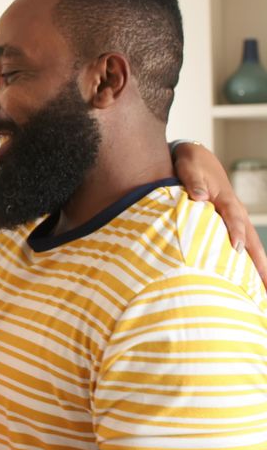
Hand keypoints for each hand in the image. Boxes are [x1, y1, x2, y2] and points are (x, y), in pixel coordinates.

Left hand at [173, 141, 266, 285]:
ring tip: (264, 291)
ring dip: (258, 267)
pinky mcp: (229, 225)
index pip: (233, 218)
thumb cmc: (191, 164)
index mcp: (225, 200)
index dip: (235, 232)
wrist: (197, 158)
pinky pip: (243, 246)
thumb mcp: (189, 167)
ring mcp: (235, 220)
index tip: (236, 249)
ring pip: (251, 246)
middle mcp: (235, 212)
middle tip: (265, 284)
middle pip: (251, 239)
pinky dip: (248, 262)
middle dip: (259, 261)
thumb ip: (193, 182)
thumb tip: (199, 197)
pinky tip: (250, 281)